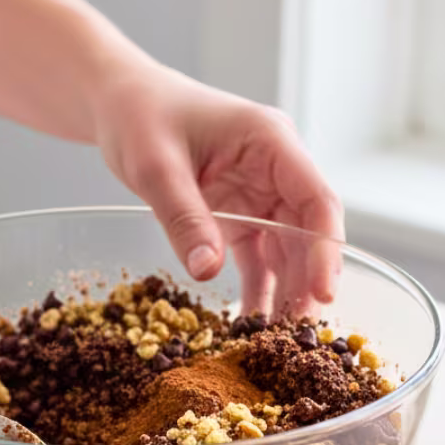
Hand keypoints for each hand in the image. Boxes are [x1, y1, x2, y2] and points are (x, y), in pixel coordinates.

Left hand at [96, 64, 343, 316]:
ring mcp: (260, 192)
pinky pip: (257, 256)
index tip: (324, 294)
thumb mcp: (155, 167)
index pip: (316, 200)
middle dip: (307, 282)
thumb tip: (208, 272)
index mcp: (270, 142)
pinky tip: (251, 324)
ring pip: (287, 249)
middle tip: (297, 336)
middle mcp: (276, 168)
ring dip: (285, 291)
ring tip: (277, 340)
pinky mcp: (239, 213)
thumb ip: (183, 217)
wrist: (118, 103)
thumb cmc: (139, 116)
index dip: (326, 249)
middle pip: (308, 232)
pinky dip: (257, 289)